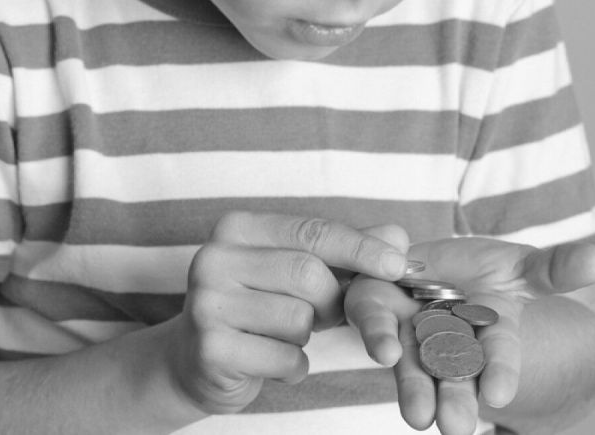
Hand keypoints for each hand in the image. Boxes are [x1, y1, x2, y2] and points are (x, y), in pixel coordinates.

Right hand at [166, 212, 408, 414]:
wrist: (195, 360)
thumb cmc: (258, 309)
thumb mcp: (298, 272)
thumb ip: (346, 251)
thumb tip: (398, 235)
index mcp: (237, 228)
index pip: (312, 231)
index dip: (361, 249)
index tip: (399, 265)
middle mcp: (214, 258)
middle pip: (309, 274)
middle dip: (330, 301)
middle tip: (323, 314)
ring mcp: (207, 304)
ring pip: (298, 319)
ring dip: (305, 337)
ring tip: (280, 335)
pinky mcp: (211, 349)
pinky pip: (286, 359)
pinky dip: (292, 367)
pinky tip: (268, 360)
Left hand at [345, 237, 594, 434]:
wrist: (431, 269)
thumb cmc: (486, 276)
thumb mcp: (525, 270)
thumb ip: (556, 268)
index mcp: (491, 333)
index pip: (498, 357)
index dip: (500, 373)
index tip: (497, 395)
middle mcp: (450, 342)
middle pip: (453, 373)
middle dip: (454, 400)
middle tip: (454, 428)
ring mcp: (410, 330)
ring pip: (411, 362)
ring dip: (414, 389)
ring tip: (418, 417)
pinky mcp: (375, 308)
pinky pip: (371, 316)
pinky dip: (375, 330)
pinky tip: (383, 347)